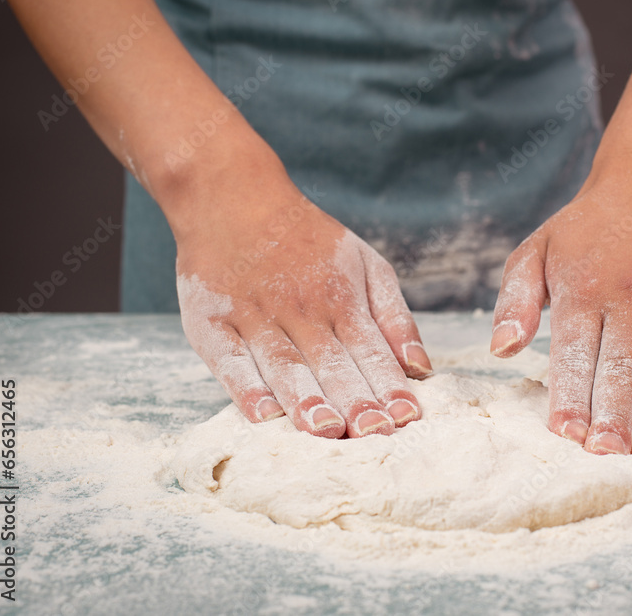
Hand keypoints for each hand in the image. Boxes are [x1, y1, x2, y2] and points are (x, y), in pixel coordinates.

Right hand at [175, 179, 432, 437]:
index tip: (408, 419)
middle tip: (375, 434)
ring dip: (306, 399)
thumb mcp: (366, 264)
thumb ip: (395, 317)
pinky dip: (244, 387)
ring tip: (327, 431)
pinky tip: (262, 415)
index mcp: (342, 299)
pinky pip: (228, 360)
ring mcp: (254, 316)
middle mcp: (301, 310)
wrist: (234, 198)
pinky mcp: (210, 322)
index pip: (371, 351)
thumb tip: (421, 367)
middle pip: (331, 363)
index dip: (389, 386)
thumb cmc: (308, 241)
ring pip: (284, 364)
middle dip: (355, 400)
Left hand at [490, 160, 631, 461]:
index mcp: (584, 286)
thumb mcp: (534, 250)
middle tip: (607, 457)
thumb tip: (503, 349)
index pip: (575, 352)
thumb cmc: (586, 229)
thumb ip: (514, 300)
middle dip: (614, 416)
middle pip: (623, 365)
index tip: (566, 436)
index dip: (572, 396)